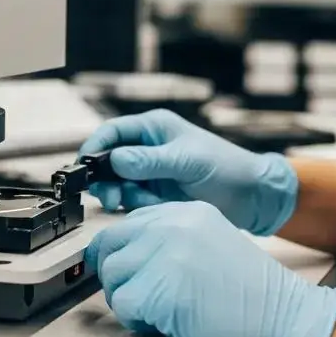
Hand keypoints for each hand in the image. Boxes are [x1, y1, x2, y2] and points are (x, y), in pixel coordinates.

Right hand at [79, 108, 297, 234]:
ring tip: (129, 203)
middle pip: (109, 160)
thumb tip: (115, 159)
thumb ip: (150, 161)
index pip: (113, 132)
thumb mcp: (186, 161)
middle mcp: (148, 149)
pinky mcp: (156, 195)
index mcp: (154, 128)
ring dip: (119, 194)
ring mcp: (151, 173)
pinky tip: (151, 208)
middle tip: (109, 196)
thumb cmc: (225, 167)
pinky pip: (133, 200)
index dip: (95, 146)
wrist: (251, 197)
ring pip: (118, 183)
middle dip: (105, 177)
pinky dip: (136, 206)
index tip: (84, 164)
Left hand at [86, 202, 335, 336]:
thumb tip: (130, 251)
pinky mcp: (160, 288)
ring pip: (112, 276)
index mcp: (183, 211)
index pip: (127, 223)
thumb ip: (173, 236)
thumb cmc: (251, 289)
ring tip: (156, 309)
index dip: (120, 252)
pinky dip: (136, 320)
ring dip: (126, 299)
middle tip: (136, 295)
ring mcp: (165, 254)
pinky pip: (123, 306)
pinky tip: (162, 321)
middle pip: (109, 245)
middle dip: (116, 274)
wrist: (280, 315)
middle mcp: (171, 225)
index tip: (121, 269)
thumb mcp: (211, 238)